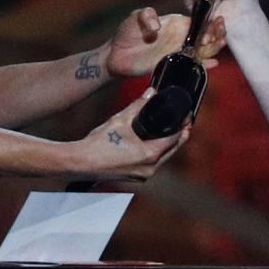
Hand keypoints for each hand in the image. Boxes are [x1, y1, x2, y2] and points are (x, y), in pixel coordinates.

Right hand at [75, 89, 189, 181]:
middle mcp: (149, 169)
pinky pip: (152, 163)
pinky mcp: (134, 176)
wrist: (80, 163)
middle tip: (186, 122)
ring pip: (163, 158)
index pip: (174, 139)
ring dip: (169, 145)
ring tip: (174, 130)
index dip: (183, 126)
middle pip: (172, 151)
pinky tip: (156, 142)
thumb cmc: (98, 143)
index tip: (188, 116)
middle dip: (179, 136)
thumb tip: (151, 92)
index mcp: (149, 155)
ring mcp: (142, 175)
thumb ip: (138, 105)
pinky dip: (157, 152)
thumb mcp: (120, 120)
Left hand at [104, 7, 225, 76]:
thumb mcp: (135, 17)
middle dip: (216, 34)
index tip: (215, 22)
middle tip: (221, 33)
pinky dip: (204, 65)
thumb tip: (157, 27)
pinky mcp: (174, 66)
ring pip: (202, 51)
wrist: (116, 54)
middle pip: (205, 36)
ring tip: (222, 43)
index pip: (198, 21)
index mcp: (176, 23)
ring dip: (214, 48)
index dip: (208, 22)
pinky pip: (192, 65)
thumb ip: (146, 16)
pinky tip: (213, 64)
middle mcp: (181, 38)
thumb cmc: (127, 31)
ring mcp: (178, 52)